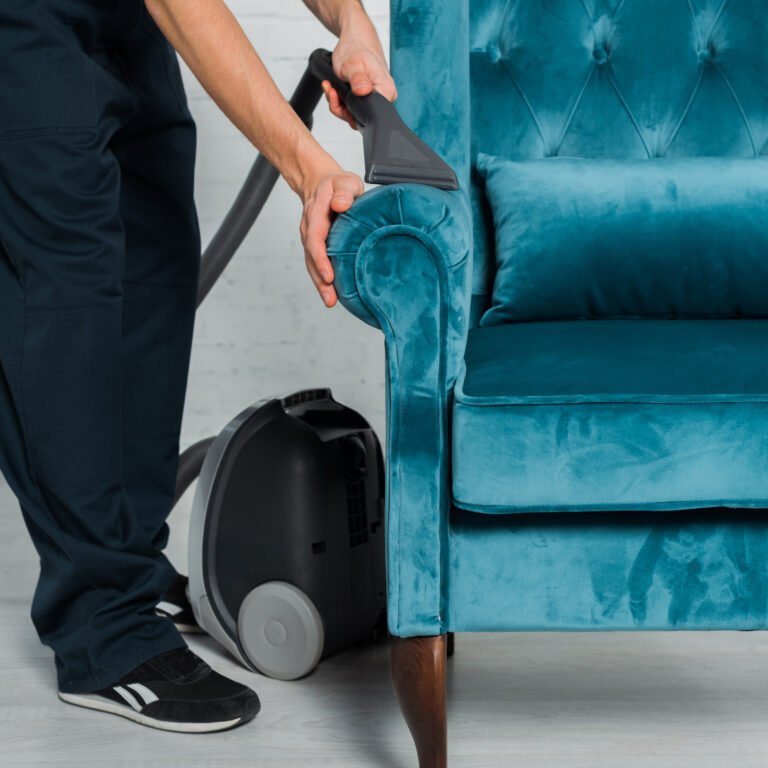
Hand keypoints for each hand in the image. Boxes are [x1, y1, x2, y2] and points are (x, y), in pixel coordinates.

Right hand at [300, 165, 364, 306]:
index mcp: (316, 213)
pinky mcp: (316, 246)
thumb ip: (344, 191)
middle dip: (320, 279)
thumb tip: (340, 205)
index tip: (329, 275)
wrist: (321, 183)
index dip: (321, 258)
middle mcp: (309, 229)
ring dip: (320, 284)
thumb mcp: (345, 181)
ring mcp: (310, 238)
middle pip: (311, 258)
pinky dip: (322, 280)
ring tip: (330, 302)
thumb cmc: (337, 184)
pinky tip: (332, 294)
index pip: (315, 239)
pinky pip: (317, 264)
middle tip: (330, 298)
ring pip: (312, 264)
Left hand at [322, 38, 396, 128]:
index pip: (371, 116)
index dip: (351, 113)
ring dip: (337, 103)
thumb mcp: (354, 64)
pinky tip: (333, 88)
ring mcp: (375, 98)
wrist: (356, 38)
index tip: (338, 97)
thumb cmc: (356, 48)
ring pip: (353, 113)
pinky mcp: (366, 97)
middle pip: (361, 117)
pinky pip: (351, 107)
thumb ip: (358, 79)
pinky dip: (339, 100)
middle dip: (341, 108)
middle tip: (331, 90)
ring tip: (330, 87)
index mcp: (386, 91)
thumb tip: (363, 91)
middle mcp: (383, 97)